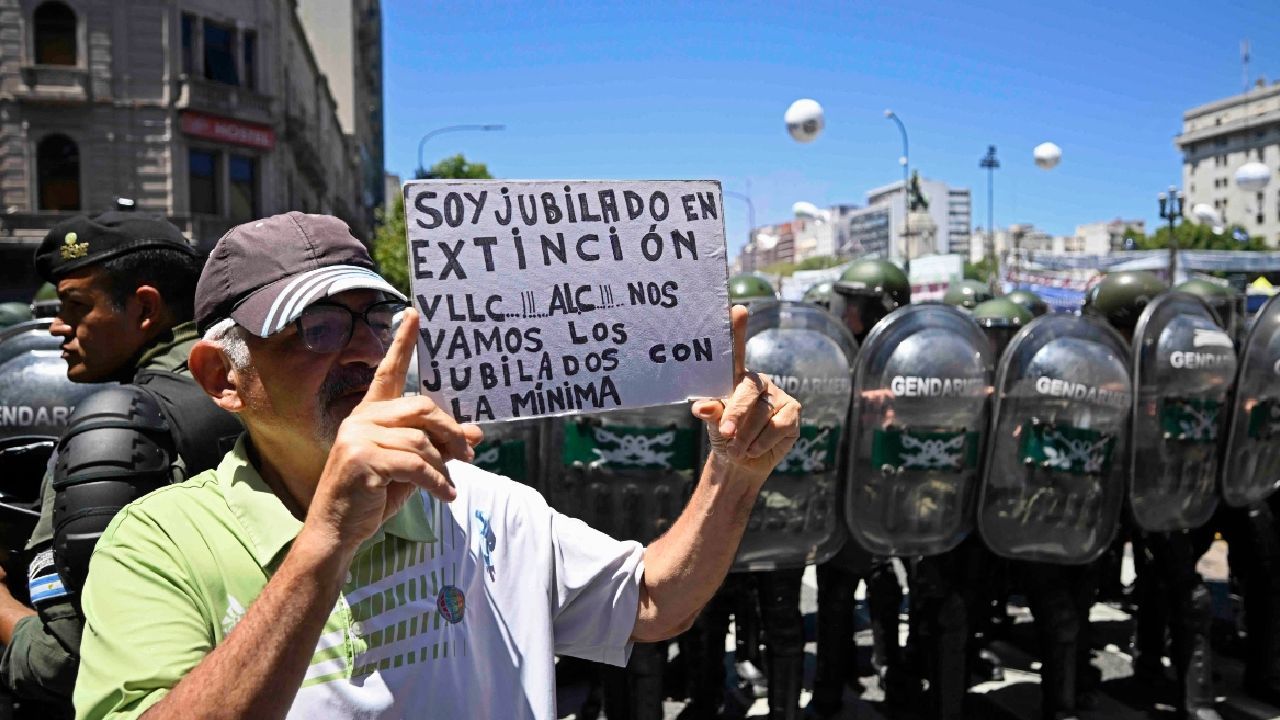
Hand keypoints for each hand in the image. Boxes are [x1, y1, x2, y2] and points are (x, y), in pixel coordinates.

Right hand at [307, 307, 483, 551]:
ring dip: (444, 466)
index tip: (414, 314)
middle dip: (451, 432)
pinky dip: (437, 482)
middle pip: (422, 408)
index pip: (389, 372)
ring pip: (422, 441)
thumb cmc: (372, 497)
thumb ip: (437, 447)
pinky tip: (445, 495)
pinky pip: (415, 465)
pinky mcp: (361, 459)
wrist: (338, 531)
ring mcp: (358, 437)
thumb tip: (475, 434)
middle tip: (468, 453)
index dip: (402, 342)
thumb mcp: (411, 468)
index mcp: (369, 414)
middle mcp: (361, 419)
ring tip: (448, 486)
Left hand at [691, 305, 801, 481]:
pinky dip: (763, 442)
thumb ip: (711, 412)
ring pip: (761, 413)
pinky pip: (778, 426)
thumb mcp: (713, 423)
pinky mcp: (793, 412)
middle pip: (748, 391)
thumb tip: (701, 408)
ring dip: (746, 437)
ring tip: (737, 450)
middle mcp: (758, 382)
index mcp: (736, 378)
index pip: (736, 351)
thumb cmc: (724, 436)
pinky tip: (754, 449)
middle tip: (725, 433)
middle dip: (736, 414)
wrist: (742, 463)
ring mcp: (778, 395)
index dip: (737, 330)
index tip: (737, 309)